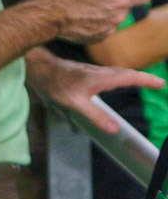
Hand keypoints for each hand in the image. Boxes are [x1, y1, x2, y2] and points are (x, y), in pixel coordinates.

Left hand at [27, 46, 164, 134]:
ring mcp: (94, 71)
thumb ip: (95, 116)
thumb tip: (115, 129)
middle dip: (143, 78)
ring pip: (118, 72)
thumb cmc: (57, 84)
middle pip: (126, 73)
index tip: (159, 82)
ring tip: (145, 81)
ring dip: (133, 76)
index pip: (127, 77)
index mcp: (100, 78)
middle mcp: (100, 72)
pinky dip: (122, 76)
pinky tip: (120, 80)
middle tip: (158, 83)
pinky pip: (111, 73)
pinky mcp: (89, 73)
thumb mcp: (76, 103)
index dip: (144, 80)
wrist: (42, 69)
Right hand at [46, 0, 150, 42]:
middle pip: (128, 3)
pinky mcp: (100, 37)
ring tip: (88, 0)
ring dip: (107, 6)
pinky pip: (106, 24)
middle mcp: (118, 17)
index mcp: (120, 0)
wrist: (52, 16)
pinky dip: (99, 17)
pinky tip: (85, 12)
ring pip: (116, 14)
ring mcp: (109, 29)